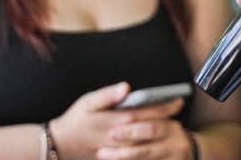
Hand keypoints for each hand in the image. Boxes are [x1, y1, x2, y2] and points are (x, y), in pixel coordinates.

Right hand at [49, 82, 185, 159]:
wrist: (60, 145)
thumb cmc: (75, 120)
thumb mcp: (88, 102)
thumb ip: (108, 95)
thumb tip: (126, 87)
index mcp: (117, 120)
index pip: (148, 112)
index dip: (165, 106)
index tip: (179, 101)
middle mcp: (122, 137)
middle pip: (152, 128)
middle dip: (168, 120)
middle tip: (180, 112)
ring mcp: (121, 151)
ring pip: (148, 143)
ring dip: (161, 134)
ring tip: (173, 125)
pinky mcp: (117, 158)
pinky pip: (138, 155)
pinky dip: (149, 148)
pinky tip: (157, 142)